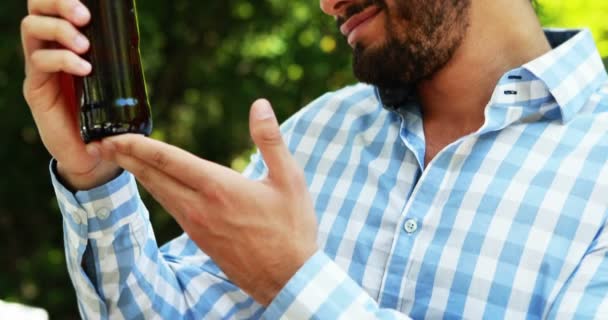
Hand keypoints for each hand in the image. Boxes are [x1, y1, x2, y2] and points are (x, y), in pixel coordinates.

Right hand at [21, 0, 120, 189]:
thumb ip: (119, 63)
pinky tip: (83, 69)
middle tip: (84, 16)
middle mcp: (49, 50)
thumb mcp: (115, 84)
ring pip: (32, 29)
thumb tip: (136, 41)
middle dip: (59, 3)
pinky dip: (62, 59)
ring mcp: (40, 69)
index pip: (55, 7)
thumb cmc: (106, 116)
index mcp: (67, 44)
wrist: (92, 155)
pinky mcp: (36, 89)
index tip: (92, 4)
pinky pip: (39, 62)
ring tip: (85, 46)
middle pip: (36, 8)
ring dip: (60, 30)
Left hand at [95, 99, 318, 304]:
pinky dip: (156, 191)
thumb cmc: (292, 228)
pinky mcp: (199, 239)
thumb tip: (259, 105)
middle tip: (100, 142)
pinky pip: (170, 208)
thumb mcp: (289, 179)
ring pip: (158, 194)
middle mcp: (200, 207)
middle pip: (153, 177)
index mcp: (219, 188)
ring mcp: (196, 226)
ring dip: (137, 174)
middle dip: (124, 157)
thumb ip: (270, 139)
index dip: (138, 145)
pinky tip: (154, 185)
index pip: (169, 160)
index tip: (114, 135)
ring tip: (120, 158)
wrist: (287, 278)